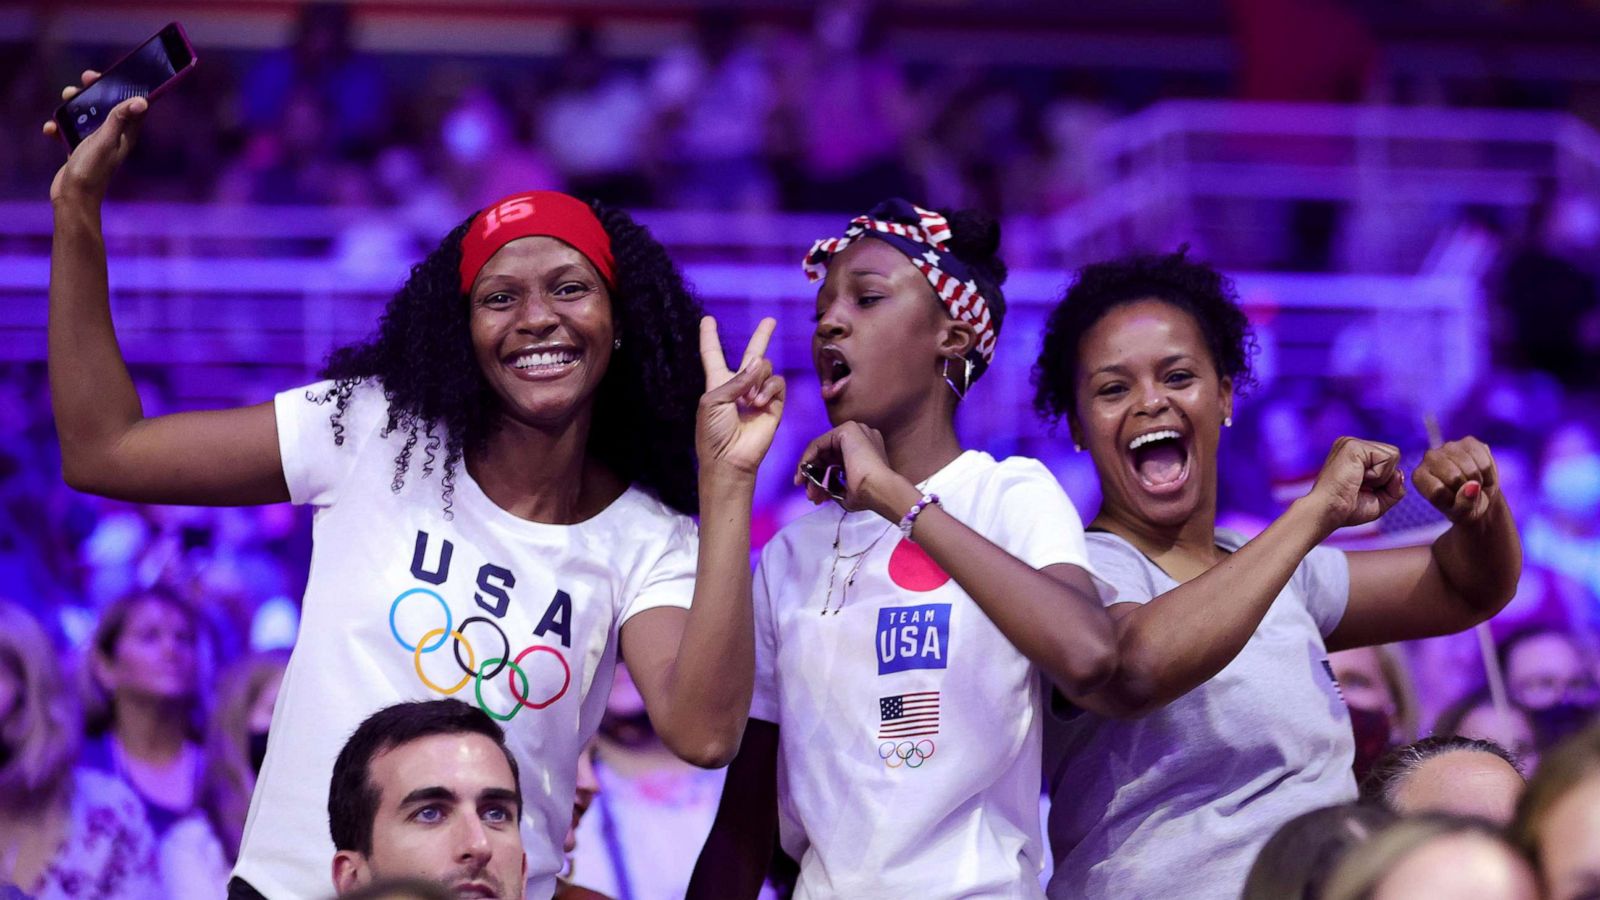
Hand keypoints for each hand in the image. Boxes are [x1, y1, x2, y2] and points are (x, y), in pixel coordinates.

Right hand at [45, 70, 147, 205]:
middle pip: (106, 106)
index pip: (131, 106)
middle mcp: (113, 136)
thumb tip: (141, 101)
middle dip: (93, 92)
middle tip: (81, 82)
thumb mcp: (105, 140)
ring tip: (63, 101)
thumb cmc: (92, 170)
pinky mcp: (79, 148)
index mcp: (126, 134)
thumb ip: (119, 119)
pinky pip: (69, 130)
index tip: (109, 76)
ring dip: (73, 107)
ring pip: (86, 115)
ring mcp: (95, 142)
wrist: (73, 198)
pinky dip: (60, 127)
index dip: (124, 89)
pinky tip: (51, 130)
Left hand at [695, 316, 784, 480]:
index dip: (709, 337)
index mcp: (717, 383)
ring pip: (764, 366)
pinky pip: (777, 382)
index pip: (713, 354)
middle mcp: (739, 385)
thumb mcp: (713, 400)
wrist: (729, 458)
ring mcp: (758, 394)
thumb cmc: (713, 432)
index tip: (707, 320)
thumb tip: (759, 364)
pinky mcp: (774, 404)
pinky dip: (768, 389)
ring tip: (749, 401)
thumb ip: (735, 380)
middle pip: (752, 355)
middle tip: (770, 320)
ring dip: (756, 379)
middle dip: (762, 336)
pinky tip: (758, 403)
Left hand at [793, 421, 914, 519]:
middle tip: (811, 494)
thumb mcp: (848, 491)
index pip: (837, 460)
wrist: (879, 490)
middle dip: (815, 476)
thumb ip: (834, 485)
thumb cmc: (869, 495)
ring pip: (822, 449)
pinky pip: (819, 443)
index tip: (815, 494)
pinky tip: (804, 474)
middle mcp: (863, 437)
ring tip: (808, 491)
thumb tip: (818, 490)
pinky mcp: (847, 429)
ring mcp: (856, 431)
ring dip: (810, 470)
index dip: (823, 477)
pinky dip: (808, 458)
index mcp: (867, 451)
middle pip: (828, 455)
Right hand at [1303, 437, 1405, 534]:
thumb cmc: (1347, 510)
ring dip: (1381, 477)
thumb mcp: (1380, 500)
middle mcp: (1352, 444)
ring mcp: (1352, 442)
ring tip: (1357, 482)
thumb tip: (1400, 473)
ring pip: (1393, 455)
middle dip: (1385, 478)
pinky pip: (1387, 458)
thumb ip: (1395, 487)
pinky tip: (1358, 478)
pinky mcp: (1353, 445)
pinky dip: (1378, 475)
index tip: (1360, 490)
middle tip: (1359, 486)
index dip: (1385, 481)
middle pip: (1393, 455)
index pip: (1389, 459)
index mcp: (1355, 454)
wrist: (1328, 512)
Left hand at [1413, 436, 1499, 525]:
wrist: (1478, 494)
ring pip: (1471, 469)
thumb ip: (1464, 504)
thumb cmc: (1463, 506)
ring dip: (1478, 481)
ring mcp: (1449, 447)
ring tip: (1474, 484)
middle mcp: (1429, 457)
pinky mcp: (1469, 442)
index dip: (1452, 499)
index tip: (1454, 500)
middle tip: (1467, 491)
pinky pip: (1484, 462)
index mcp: (1419, 477)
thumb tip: (1472, 487)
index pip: (1437, 491)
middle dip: (1466, 489)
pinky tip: (1481, 474)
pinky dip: (1488, 473)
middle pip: (1454, 477)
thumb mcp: (1461, 513)